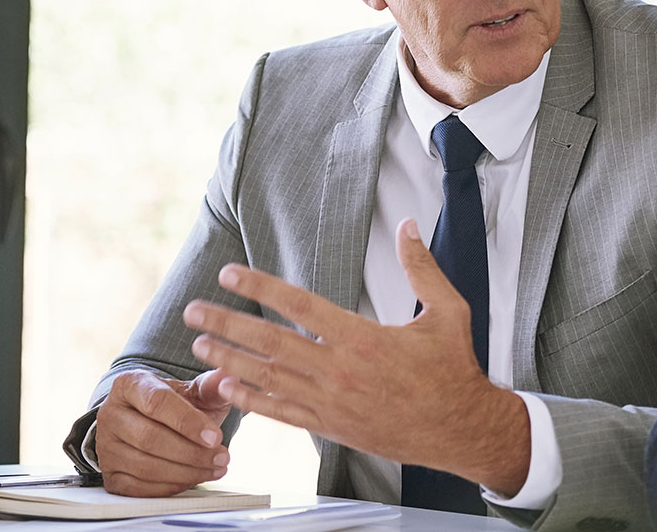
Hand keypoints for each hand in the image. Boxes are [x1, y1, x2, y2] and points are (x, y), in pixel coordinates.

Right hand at [94, 369, 231, 496]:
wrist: (152, 424)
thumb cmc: (175, 406)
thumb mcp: (194, 391)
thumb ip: (211, 386)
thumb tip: (229, 378)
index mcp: (129, 385)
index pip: (157, 402)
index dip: (188, 422)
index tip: (216, 436)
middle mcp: (110, 414)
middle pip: (150, 438)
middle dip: (192, 452)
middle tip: (222, 456)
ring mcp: (106, 447)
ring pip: (146, 466)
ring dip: (187, 472)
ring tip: (216, 468)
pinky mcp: (109, 475)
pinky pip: (140, 488)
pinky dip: (172, 486)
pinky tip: (195, 478)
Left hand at [183, 219, 529, 493]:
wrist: (462, 430)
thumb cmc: (454, 371)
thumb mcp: (447, 312)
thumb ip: (421, 268)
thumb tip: (409, 226)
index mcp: (363, 338)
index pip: (299, 306)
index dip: (260, 288)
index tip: (230, 274)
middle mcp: (340, 371)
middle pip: (270, 343)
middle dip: (227, 324)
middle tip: (194, 310)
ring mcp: (332, 403)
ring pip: (268, 379)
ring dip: (229, 361)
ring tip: (200, 345)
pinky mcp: (332, 428)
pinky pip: (282, 413)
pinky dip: (251, 401)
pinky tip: (227, 389)